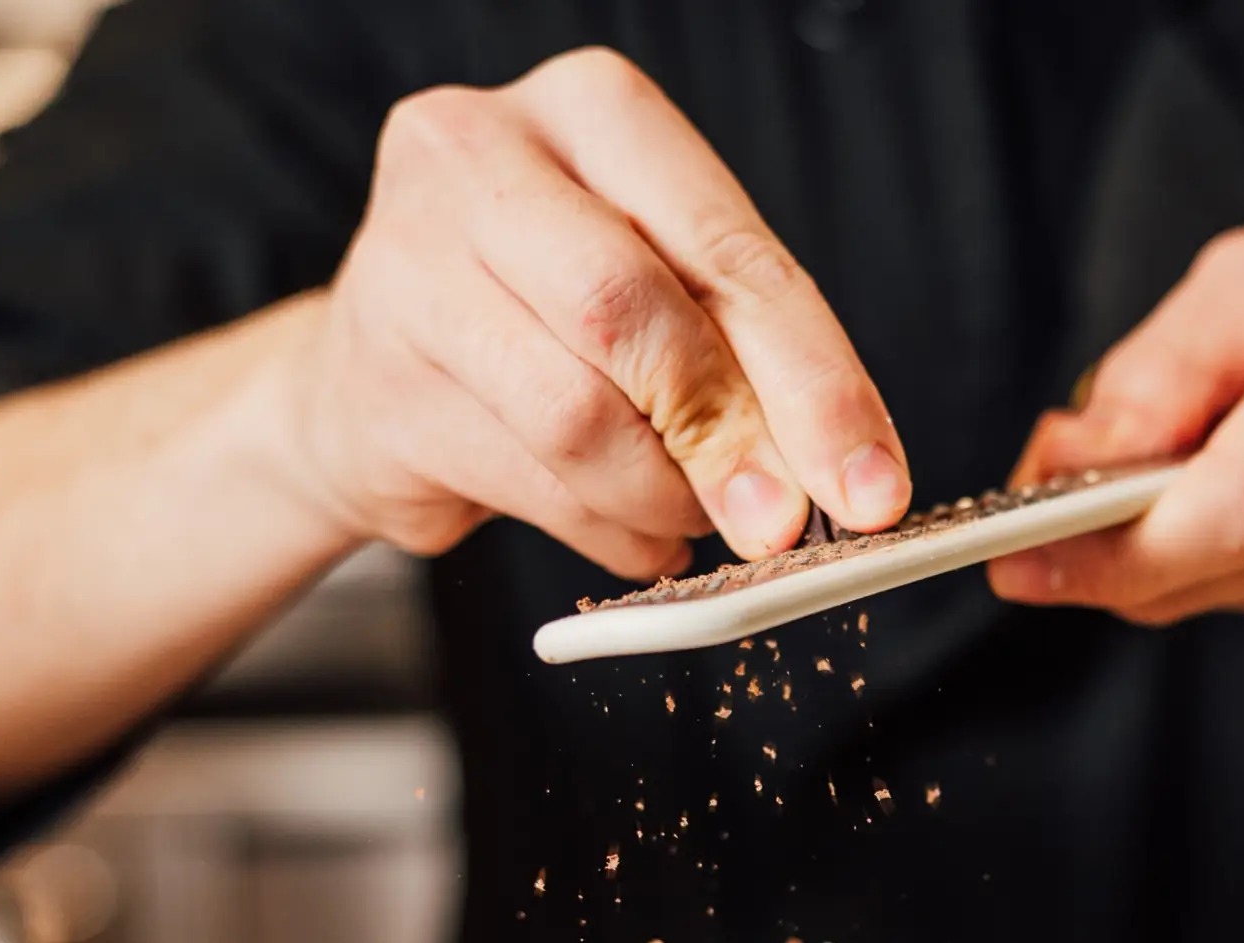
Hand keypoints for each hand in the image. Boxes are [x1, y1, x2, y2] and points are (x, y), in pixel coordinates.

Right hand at [286, 48, 908, 574]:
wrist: (372, 376)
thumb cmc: (547, 322)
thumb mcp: (663, 300)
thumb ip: (743, 363)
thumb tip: (838, 476)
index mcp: (591, 111)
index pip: (726, 249)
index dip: (813, 380)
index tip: (871, 487)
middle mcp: (481, 157)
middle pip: (635, 315)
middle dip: (729, 441)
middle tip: (780, 526)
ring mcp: (408, 264)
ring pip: (577, 414)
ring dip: (659, 496)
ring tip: (683, 518)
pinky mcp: (376, 382)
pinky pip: (528, 483)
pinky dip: (605, 531)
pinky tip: (627, 531)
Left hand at [990, 222, 1243, 638]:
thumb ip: (1161, 368)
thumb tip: (1063, 461)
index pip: (1230, 508)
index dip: (1110, 551)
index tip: (1013, 560)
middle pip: (1198, 564)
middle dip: (1096, 547)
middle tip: (1028, 522)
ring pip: (1204, 592)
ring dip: (1147, 548)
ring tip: (1154, 476)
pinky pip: (1237, 597)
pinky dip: (1204, 557)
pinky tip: (1234, 499)